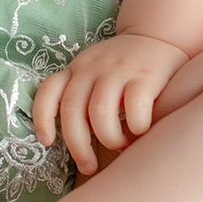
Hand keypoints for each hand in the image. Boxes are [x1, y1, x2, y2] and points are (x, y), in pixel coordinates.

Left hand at [32, 32, 188, 175]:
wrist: (160, 35)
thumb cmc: (126, 67)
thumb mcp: (97, 73)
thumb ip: (84, 97)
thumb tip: (76, 143)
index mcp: (78, 68)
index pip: (49, 90)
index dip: (43, 117)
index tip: (47, 141)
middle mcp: (92, 67)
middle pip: (73, 110)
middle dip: (78, 146)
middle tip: (89, 166)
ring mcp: (118, 69)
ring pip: (99, 112)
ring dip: (108, 138)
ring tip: (120, 146)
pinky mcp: (145, 76)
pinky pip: (134, 108)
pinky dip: (135, 127)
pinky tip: (141, 131)